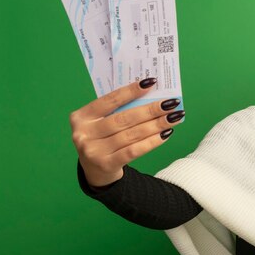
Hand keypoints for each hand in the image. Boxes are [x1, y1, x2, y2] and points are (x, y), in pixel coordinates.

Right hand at [69, 78, 183, 187]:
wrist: (95, 172)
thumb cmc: (103, 140)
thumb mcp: (101, 123)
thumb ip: (117, 111)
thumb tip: (151, 97)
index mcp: (81, 117)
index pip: (109, 100)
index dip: (131, 91)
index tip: (151, 82)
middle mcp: (84, 133)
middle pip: (124, 118)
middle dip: (151, 110)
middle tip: (171, 103)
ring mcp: (93, 150)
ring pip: (131, 134)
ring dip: (156, 125)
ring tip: (173, 118)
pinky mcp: (106, 164)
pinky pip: (133, 151)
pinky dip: (152, 142)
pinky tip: (166, 134)